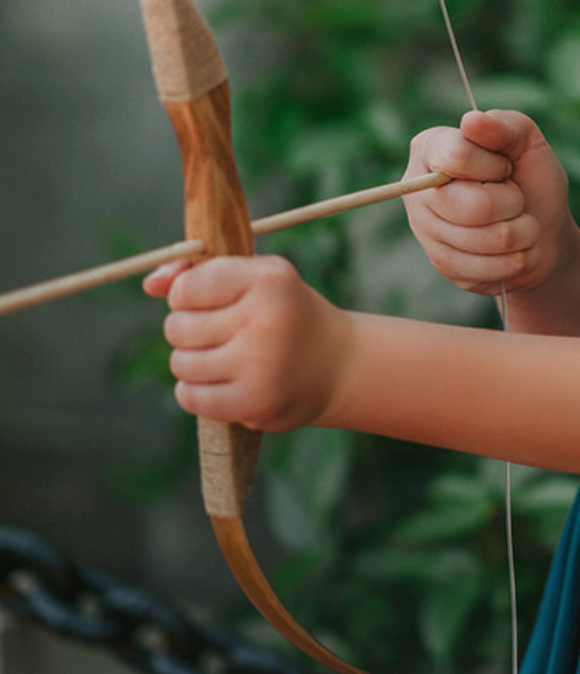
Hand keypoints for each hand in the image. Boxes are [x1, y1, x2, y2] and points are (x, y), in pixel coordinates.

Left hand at [146, 254, 349, 431]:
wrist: (337, 364)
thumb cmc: (284, 313)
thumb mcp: (255, 279)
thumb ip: (198, 272)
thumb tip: (149, 283)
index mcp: (268, 279)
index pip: (186, 288)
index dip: (186, 297)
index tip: (210, 303)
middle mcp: (265, 318)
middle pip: (177, 327)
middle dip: (188, 331)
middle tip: (220, 334)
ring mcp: (260, 363)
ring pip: (180, 363)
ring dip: (192, 363)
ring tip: (224, 359)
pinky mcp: (254, 401)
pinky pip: (190, 396)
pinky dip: (196, 392)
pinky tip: (221, 383)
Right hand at [403, 109, 572, 295]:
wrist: (545, 231)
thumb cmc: (531, 179)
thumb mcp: (528, 143)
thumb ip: (503, 126)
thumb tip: (471, 120)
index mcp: (431, 148)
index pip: (456, 157)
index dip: (494, 166)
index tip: (506, 168)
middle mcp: (417, 189)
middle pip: (471, 205)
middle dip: (512, 203)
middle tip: (516, 199)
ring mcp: (426, 231)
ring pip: (484, 240)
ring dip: (521, 232)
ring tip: (520, 223)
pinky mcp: (442, 265)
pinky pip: (485, 269)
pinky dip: (516, 260)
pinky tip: (515, 250)